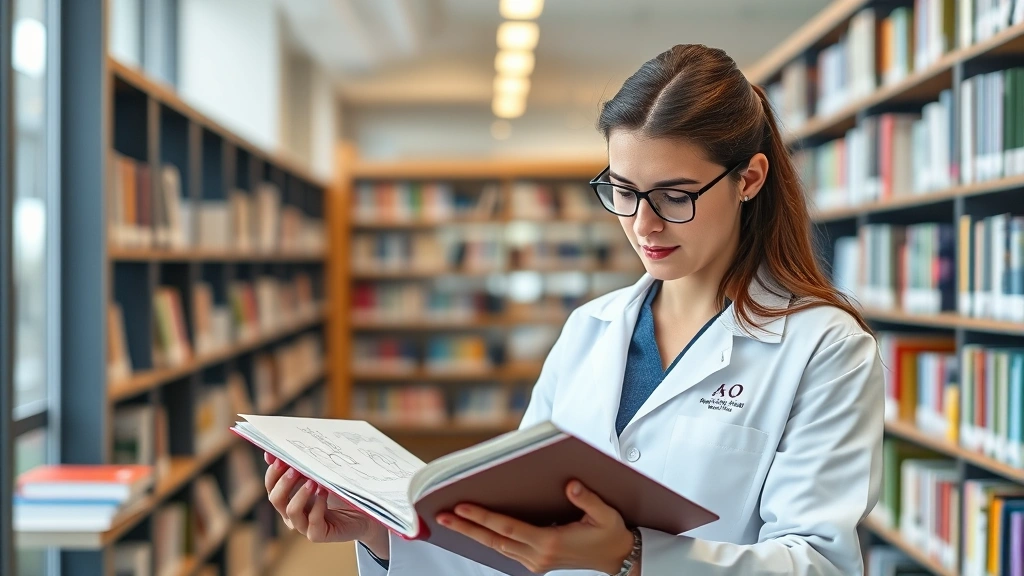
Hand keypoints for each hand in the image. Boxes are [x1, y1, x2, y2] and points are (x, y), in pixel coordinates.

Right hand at [264, 453, 389, 557]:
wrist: (363, 513)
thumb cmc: (339, 492)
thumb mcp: (321, 476)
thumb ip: (303, 465)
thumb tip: (276, 451)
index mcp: (288, 498)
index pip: (272, 486)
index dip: (273, 472)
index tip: (280, 458)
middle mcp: (292, 513)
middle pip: (276, 499)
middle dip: (283, 482)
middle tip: (295, 468)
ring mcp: (304, 526)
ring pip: (291, 512)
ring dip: (300, 494)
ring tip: (312, 481)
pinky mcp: (318, 534)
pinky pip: (312, 523)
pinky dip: (317, 507)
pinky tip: (324, 493)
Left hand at [436, 480, 634, 573]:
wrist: (617, 558)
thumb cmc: (610, 533)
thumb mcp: (606, 514)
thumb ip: (588, 499)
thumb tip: (570, 485)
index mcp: (551, 543)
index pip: (508, 527)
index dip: (483, 517)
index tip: (462, 507)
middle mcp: (539, 555)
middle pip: (494, 540)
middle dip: (467, 527)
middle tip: (442, 516)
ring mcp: (536, 562)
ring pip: (496, 547)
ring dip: (474, 534)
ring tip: (452, 520)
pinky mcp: (536, 564)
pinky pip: (506, 551)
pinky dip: (488, 539)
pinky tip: (476, 530)